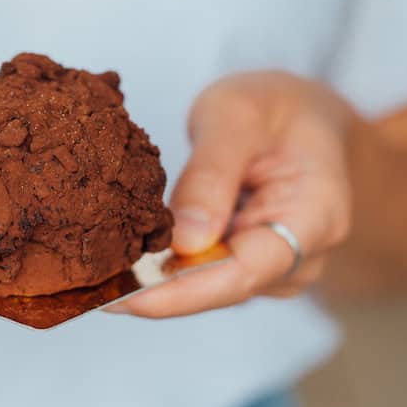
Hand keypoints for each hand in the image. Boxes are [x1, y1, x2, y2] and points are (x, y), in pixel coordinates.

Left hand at [111, 72, 355, 316]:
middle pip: (225, 287)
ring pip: (212, 286)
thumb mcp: (238, 116)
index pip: (246, 270)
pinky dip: (167, 268)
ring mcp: (280, 268)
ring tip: (98, 275)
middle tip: (89, 291)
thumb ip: (212, 173)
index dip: (184, 291)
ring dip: (158, 282)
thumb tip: (185, 241)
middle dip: (158, 291)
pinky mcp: (252, 265)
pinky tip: (125, 260)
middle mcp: (303, 256)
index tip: (127, 298)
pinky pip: (207, 275)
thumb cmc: (276, 107)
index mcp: (317, 216)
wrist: (307, 118)